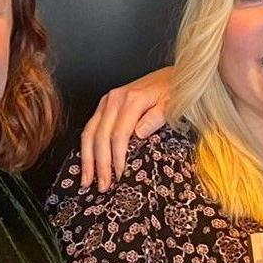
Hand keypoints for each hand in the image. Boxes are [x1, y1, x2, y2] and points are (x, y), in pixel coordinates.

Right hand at [79, 67, 174, 190]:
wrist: (173, 77)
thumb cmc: (175, 92)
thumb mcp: (173, 104)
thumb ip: (156, 118)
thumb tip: (139, 134)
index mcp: (131, 99)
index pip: (119, 134)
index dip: (118, 157)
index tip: (120, 176)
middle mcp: (115, 99)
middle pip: (101, 136)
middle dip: (100, 164)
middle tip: (103, 185)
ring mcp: (107, 101)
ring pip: (90, 132)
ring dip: (88, 159)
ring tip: (88, 180)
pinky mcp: (105, 105)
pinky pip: (91, 128)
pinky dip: (87, 147)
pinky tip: (87, 162)